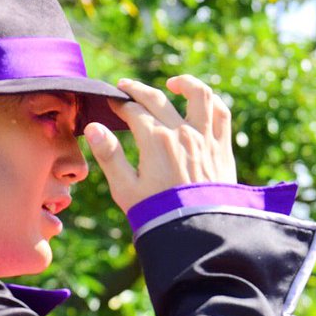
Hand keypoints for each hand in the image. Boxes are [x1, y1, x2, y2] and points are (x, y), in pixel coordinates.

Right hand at [83, 74, 236, 214]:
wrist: (197, 232)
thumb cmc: (157, 214)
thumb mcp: (125, 189)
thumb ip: (109, 156)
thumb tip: (93, 127)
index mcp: (156, 141)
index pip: (134, 111)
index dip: (119, 104)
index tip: (111, 102)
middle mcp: (182, 133)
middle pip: (157, 99)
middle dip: (137, 90)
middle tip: (125, 88)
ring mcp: (206, 138)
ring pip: (199, 95)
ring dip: (184, 83)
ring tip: (171, 84)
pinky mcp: (222, 148)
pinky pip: (222, 114)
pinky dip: (212, 102)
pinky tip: (202, 103)